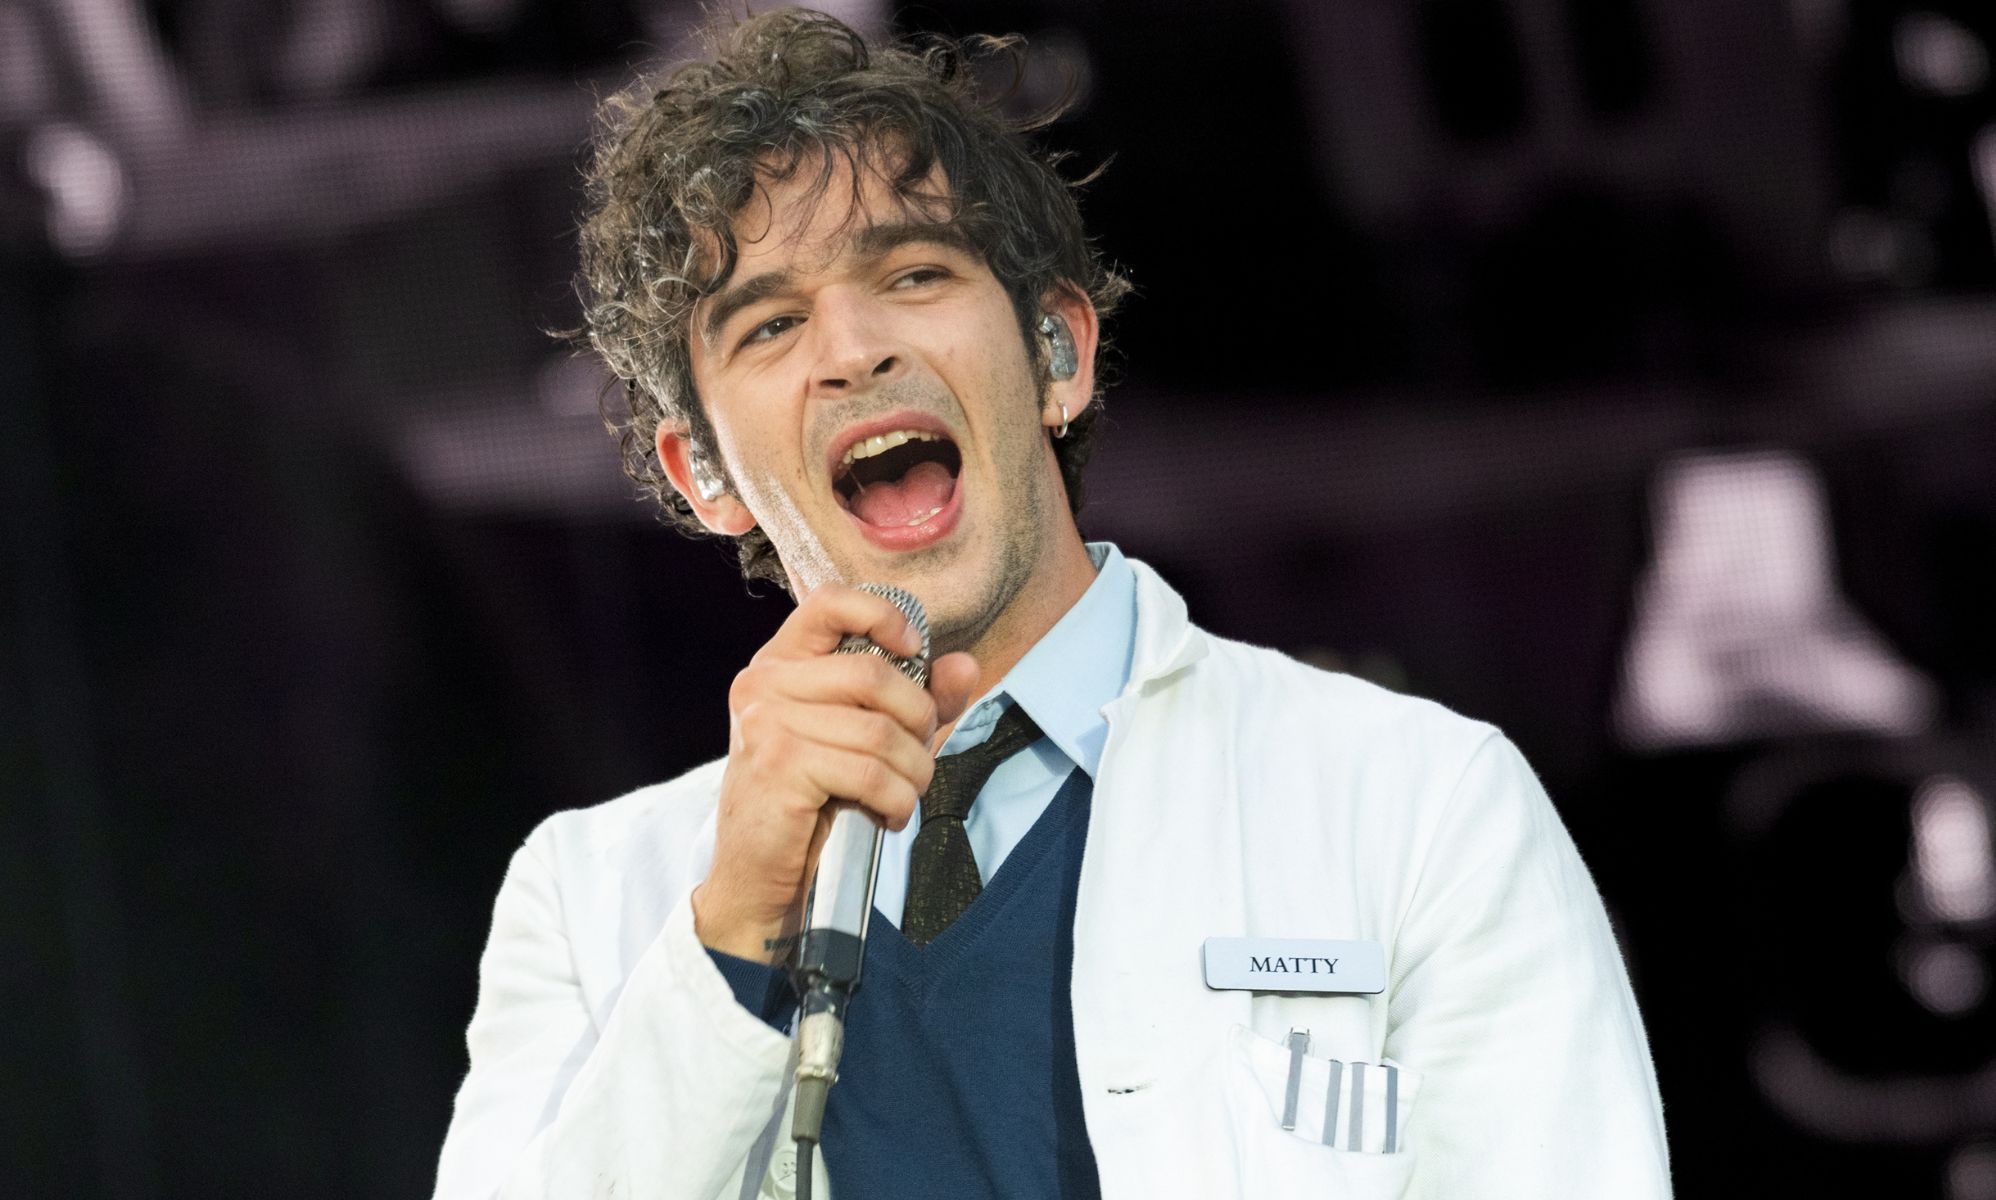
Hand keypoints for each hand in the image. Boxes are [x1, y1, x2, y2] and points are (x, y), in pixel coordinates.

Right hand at [691, 584, 978, 961]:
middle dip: (917, 719)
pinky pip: (870, 772)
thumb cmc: (813, 799)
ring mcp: (766, 722)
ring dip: (913, 771)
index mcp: (781, 663)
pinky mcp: (779, 765)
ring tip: (905, 794)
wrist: (759, 873)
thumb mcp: (865, 738)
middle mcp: (764, 682)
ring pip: (879, 731)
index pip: (830, 602)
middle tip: (918, 756)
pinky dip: (897, 800)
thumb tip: (965, 666)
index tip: (914, 649)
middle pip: (874, 674)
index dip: (882, 615)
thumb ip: (915, 698)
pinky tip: (888, 816)